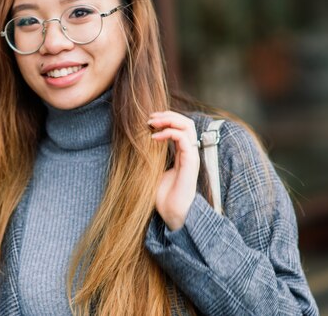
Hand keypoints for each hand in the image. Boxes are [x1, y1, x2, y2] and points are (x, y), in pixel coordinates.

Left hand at [148, 111, 199, 230]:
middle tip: (150, 117)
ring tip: (152, 123)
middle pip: (186, 121)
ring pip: (187, 125)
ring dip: (169, 119)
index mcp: (182, 152)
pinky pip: (183, 138)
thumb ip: (150, 156)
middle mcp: (189, 151)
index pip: (180, 127)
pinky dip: (168, 133)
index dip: (166, 119)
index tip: (149, 120)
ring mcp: (191, 155)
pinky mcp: (191, 161)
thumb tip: (136, 145)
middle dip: (168, 115)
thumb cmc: (163, 196)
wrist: (173, 213)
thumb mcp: (153, 170)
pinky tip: (154, 137)